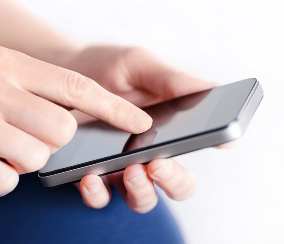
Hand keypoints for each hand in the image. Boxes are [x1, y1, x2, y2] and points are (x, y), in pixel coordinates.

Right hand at [0, 45, 151, 195]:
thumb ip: (33, 91)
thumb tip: (73, 122)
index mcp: (7, 63)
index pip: (76, 86)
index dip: (113, 107)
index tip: (140, 122)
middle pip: (62, 130)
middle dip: (52, 142)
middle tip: (26, 136)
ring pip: (36, 158)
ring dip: (22, 161)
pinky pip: (4, 181)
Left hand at [59, 46, 218, 212]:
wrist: (67, 71)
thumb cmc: (109, 68)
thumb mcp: (140, 66)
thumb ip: (172, 80)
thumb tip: (213, 89)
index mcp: (167, 130)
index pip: (196, 147)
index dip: (213, 149)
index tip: (216, 141)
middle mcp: (147, 154)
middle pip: (176, 184)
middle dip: (174, 180)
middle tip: (159, 162)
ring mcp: (119, 167)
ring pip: (141, 199)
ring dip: (141, 191)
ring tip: (130, 170)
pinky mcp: (90, 173)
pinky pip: (99, 196)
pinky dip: (98, 194)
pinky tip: (91, 177)